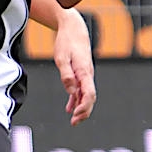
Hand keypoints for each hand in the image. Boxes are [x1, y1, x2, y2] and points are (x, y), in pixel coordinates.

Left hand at [53, 8, 95, 124]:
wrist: (74, 28)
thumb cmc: (66, 42)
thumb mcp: (62, 58)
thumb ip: (67, 75)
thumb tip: (71, 92)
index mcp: (84, 71)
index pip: (89, 93)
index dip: (84, 106)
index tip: (75, 115)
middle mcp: (87, 74)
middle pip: (90, 97)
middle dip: (84, 112)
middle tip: (74, 123)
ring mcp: (85, 74)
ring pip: (86, 95)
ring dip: (81, 108)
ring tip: (73, 120)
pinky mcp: (80, 72)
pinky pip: (81, 89)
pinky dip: (76, 99)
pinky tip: (70, 108)